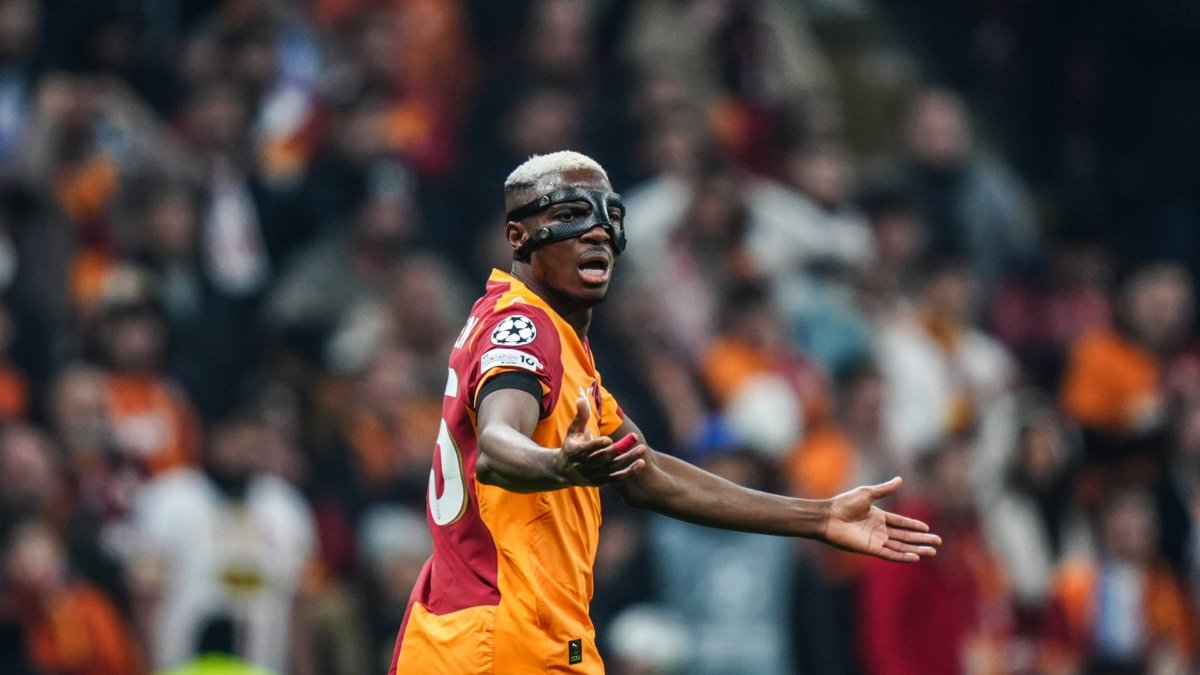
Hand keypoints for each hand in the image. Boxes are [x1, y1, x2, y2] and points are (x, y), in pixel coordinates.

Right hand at [559, 397, 647, 485]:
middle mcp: (583, 465)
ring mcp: (593, 475)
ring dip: (629, 459)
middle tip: (635, 436)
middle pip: (604, 458)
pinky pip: (617, 478)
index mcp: (575, 452)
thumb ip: (580, 416)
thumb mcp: (573, 431)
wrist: (564, 471)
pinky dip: (630, 472)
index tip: (609, 439)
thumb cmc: (571, 445)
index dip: (597, 445)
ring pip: (613, 468)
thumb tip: (581, 399)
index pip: (587, 449)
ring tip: (642, 448)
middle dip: (620, 448)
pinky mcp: (601, 482)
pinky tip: (641, 463)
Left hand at [822, 477, 939, 562]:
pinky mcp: (870, 549)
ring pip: (900, 547)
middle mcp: (879, 530)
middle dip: (921, 539)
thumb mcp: (867, 493)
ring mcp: (875, 540)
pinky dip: (903, 556)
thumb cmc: (844, 503)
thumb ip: (884, 489)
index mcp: (878, 517)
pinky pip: (890, 554)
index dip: (914, 526)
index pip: (901, 522)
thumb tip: (900, 479)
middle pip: (904, 536)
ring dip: (916, 549)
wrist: (828, 516)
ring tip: (932, 552)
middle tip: (938, 542)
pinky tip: (916, 557)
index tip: (928, 528)